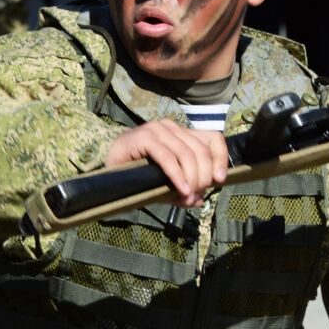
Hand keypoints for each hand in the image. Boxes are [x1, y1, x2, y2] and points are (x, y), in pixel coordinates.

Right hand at [105, 119, 228, 206]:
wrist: (107, 168)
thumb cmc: (138, 174)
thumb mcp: (166, 183)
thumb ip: (184, 190)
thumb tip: (199, 200)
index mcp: (181, 133)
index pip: (213, 138)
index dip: (220, 158)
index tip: (220, 180)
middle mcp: (172, 127)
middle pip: (201, 150)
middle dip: (203, 177)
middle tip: (196, 195)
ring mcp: (158, 130)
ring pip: (187, 154)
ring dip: (191, 178)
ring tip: (187, 195)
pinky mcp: (144, 137)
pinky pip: (168, 157)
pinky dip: (177, 175)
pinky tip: (181, 189)